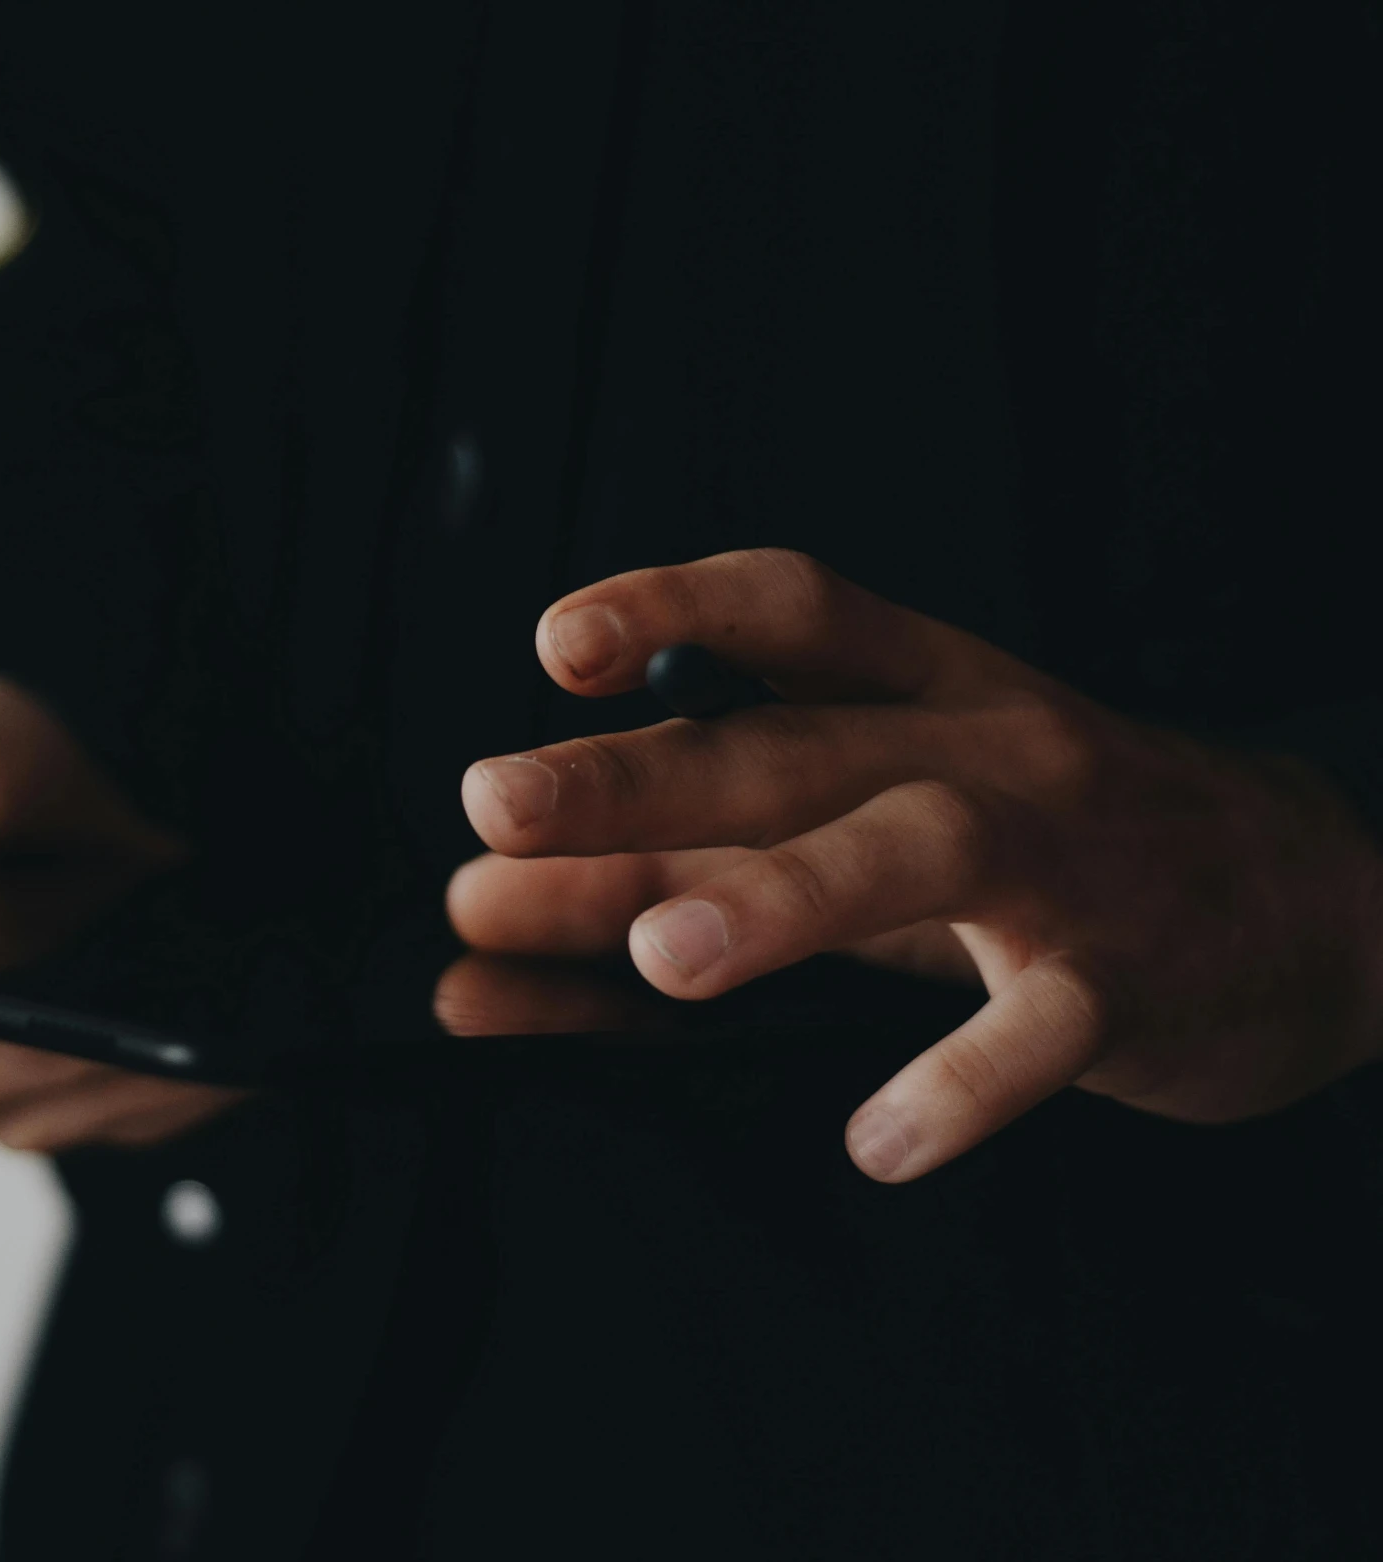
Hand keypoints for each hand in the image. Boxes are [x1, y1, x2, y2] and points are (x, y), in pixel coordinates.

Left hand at [449, 550, 1382, 1181]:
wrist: (1317, 895)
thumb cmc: (1048, 842)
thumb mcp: (863, 823)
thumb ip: (674, 854)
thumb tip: (476, 900)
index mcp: (923, 689)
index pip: (791, 612)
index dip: (672, 611)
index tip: (558, 643)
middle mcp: (988, 747)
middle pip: (804, 744)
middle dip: (644, 772)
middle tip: (501, 804)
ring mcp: (1069, 857)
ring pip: (925, 849)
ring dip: (785, 897)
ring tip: (662, 955)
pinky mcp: (1136, 978)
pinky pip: (1048, 1025)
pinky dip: (964, 1080)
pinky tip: (880, 1138)